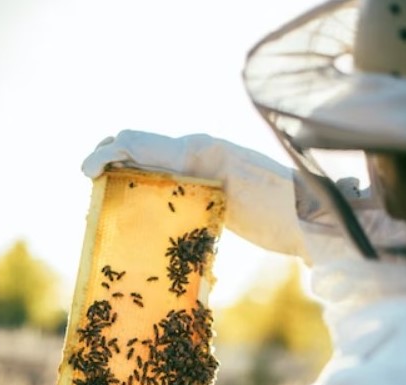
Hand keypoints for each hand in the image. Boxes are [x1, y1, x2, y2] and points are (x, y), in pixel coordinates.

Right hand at [81, 129, 309, 260]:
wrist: (318, 221)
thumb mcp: (240, 179)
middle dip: (110, 162)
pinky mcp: (211, 194)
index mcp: (201, 149)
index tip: (87, 173)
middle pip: (141, 150)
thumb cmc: (287, 205)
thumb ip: (197, 158)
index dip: (109, 153)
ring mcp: (205, 174)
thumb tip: (151, 150)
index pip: (142, 142)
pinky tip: (136, 212)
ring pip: (151, 168)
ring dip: (124, 177)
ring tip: (103, 199)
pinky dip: (145, 191)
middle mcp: (199, 154)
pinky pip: (168, 186)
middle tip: (91, 187)